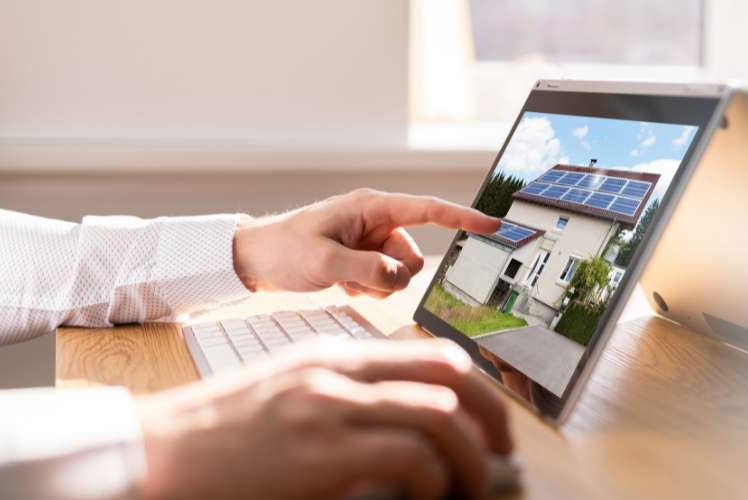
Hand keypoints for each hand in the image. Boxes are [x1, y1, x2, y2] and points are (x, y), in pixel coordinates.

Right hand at [135, 338, 512, 499]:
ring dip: (472, 459)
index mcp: (330, 356)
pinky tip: (429, 497)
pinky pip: (410, 456)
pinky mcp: (320, 452)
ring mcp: (329, 408)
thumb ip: (342, 400)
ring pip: (440, 416)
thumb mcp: (286, 397)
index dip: (476, 391)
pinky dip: (435, 480)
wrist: (153, 454)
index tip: (490, 426)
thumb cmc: (215, 437)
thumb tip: (404, 430)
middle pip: (449, 375)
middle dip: (491, 417)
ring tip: (473, 489)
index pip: (430, 354)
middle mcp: (336, 372)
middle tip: (501, 456)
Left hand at [232, 189, 499, 297]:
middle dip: (391, 275)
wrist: (253, 259)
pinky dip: (365, 288)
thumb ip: (369, 270)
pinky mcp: (362, 259)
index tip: (493, 224)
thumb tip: (399, 278)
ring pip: (400, 274)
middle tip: (356, 278)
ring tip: (342, 280)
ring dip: (376, 285)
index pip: (429, 210)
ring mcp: (370, 241)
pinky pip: (383, 282)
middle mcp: (376, 221)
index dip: (463, 217)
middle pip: (413, 256)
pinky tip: (339, 283)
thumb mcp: (325, 262)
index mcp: (372, 207)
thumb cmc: (283, 250)